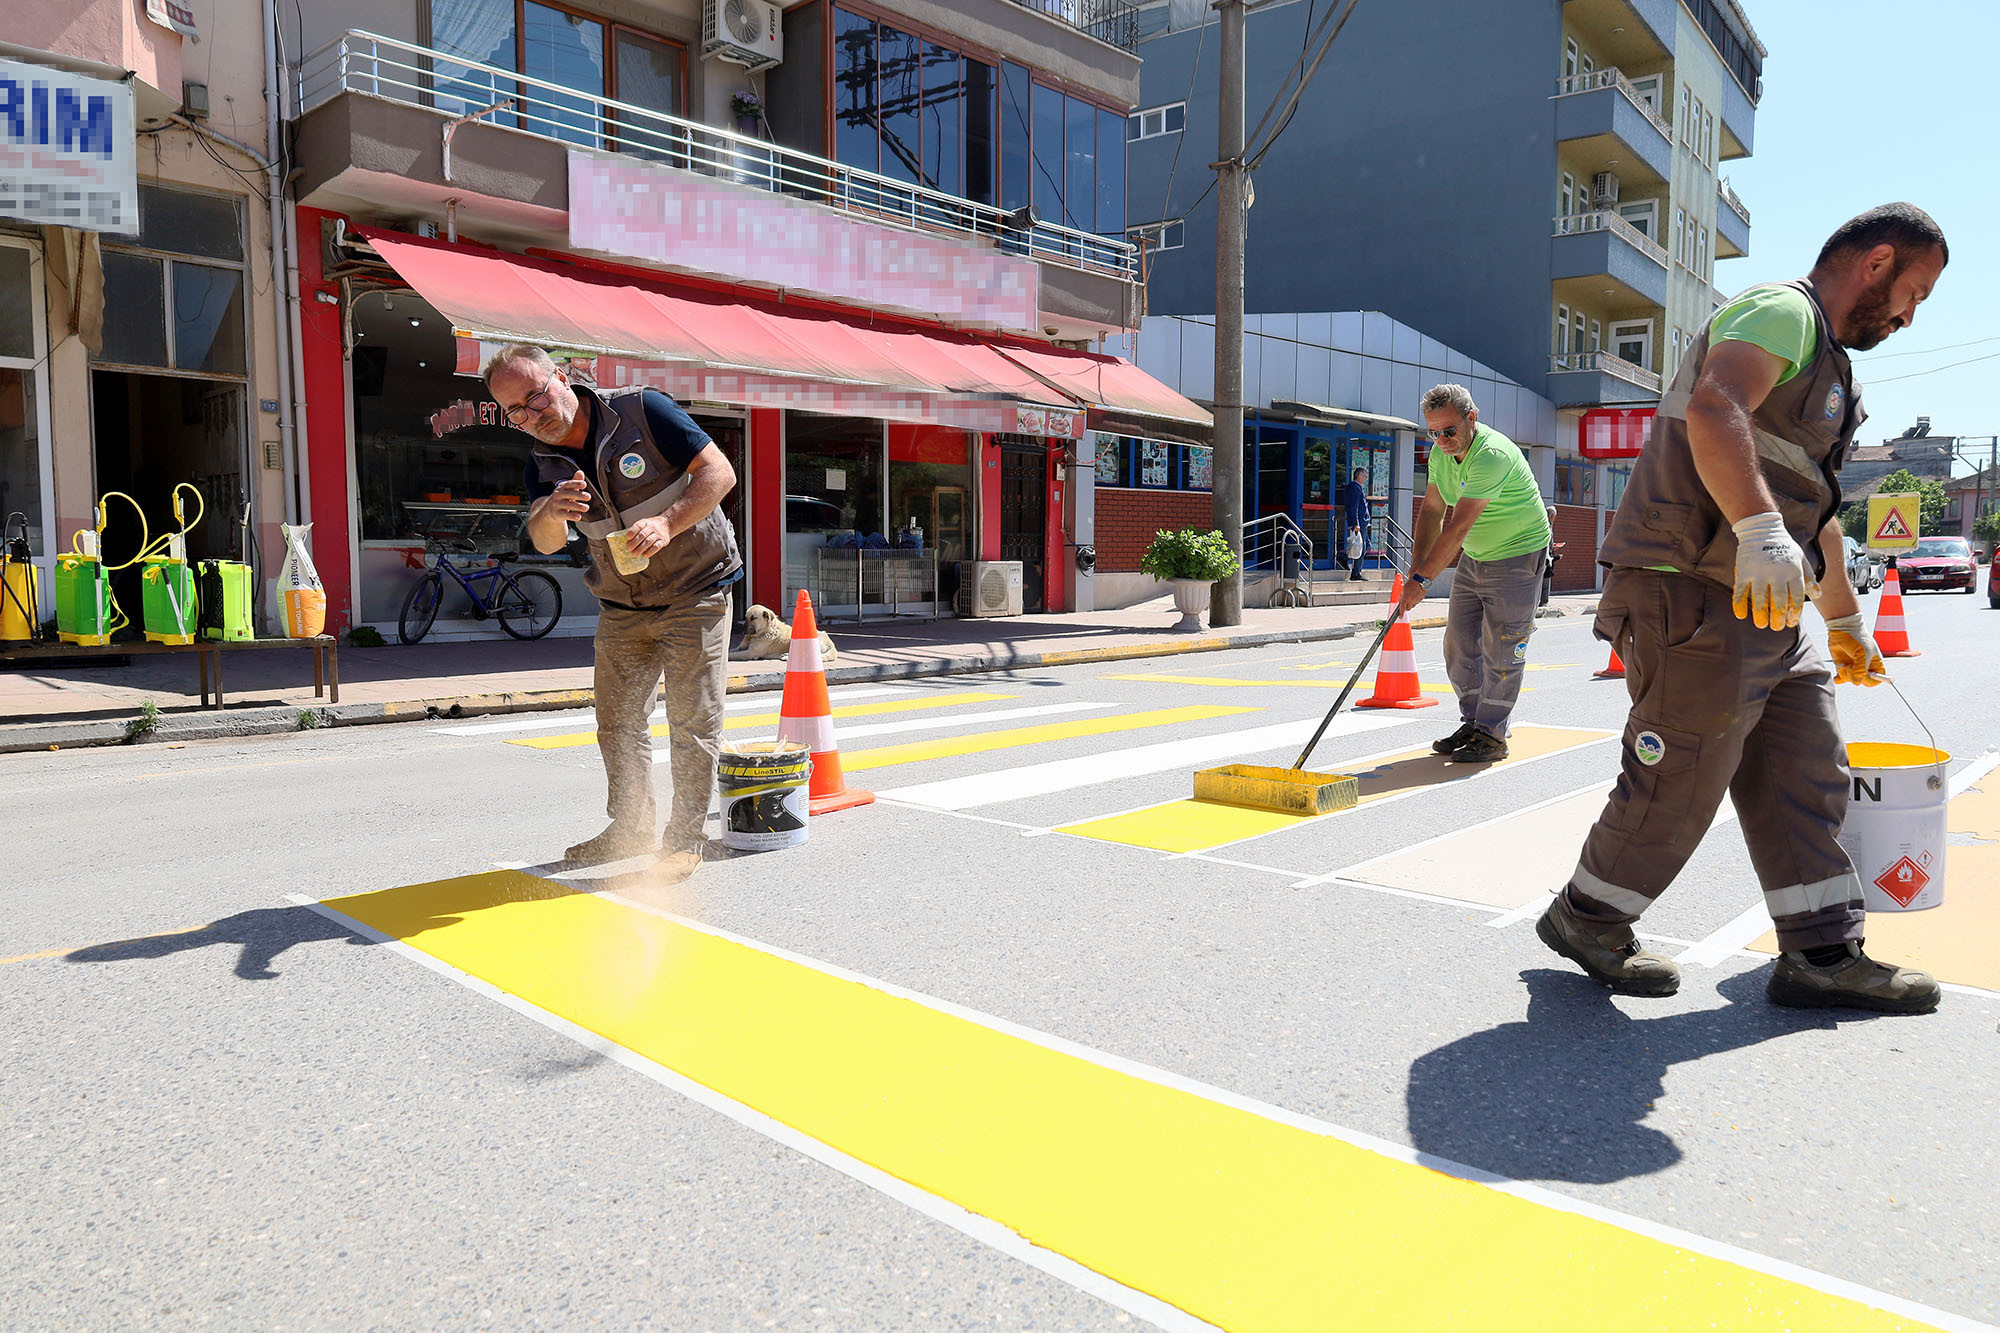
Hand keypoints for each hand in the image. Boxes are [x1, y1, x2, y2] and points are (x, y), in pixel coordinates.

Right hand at [547, 470, 591, 520]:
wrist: (549, 510)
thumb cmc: (562, 498)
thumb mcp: (568, 489)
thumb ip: (575, 481)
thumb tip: (580, 472)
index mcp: (562, 488)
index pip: (569, 484)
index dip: (576, 483)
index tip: (584, 484)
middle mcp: (558, 495)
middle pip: (568, 494)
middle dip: (579, 495)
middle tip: (588, 496)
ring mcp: (557, 504)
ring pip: (567, 505)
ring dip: (577, 506)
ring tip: (586, 507)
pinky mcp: (557, 514)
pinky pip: (564, 515)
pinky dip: (572, 516)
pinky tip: (578, 516)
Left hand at [622, 514, 674, 557]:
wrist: (667, 525)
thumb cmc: (651, 527)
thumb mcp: (644, 524)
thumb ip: (636, 530)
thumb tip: (624, 541)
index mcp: (645, 522)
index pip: (638, 526)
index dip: (632, 531)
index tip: (627, 537)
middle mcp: (652, 527)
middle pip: (642, 535)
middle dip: (634, 543)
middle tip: (628, 549)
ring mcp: (658, 534)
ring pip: (649, 541)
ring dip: (641, 548)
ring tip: (634, 554)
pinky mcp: (663, 541)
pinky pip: (656, 547)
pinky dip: (650, 552)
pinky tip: (644, 555)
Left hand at [1394, 577, 1426, 617]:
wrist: (1421, 580)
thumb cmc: (1412, 583)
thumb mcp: (1403, 589)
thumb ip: (1402, 596)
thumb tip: (1400, 600)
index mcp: (1406, 598)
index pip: (1402, 608)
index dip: (1401, 613)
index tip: (1400, 616)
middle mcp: (1411, 600)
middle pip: (1408, 608)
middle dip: (1406, 608)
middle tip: (1404, 604)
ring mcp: (1417, 600)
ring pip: (1413, 606)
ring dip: (1410, 604)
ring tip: (1410, 598)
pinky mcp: (1421, 598)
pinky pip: (1417, 602)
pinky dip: (1415, 601)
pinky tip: (1414, 596)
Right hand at [1730, 512, 1818, 628]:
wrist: (1762, 530)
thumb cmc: (1784, 546)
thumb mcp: (1801, 559)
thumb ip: (1809, 577)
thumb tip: (1818, 595)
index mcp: (1793, 571)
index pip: (1796, 596)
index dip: (1794, 612)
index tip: (1791, 623)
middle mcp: (1777, 573)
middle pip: (1779, 601)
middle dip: (1778, 617)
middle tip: (1776, 627)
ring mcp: (1759, 572)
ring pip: (1760, 599)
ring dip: (1761, 615)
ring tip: (1761, 625)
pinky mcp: (1743, 571)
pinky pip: (1740, 591)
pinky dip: (1739, 604)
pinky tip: (1741, 615)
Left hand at [1824, 612, 1886, 685]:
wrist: (1842, 629)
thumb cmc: (1857, 638)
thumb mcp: (1862, 653)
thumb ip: (1861, 669)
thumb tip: (1857, 682)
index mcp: (1875, 663)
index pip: (1878, 678)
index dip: (1873, 680)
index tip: (1866, 675)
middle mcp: (1865, 666)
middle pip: (1864, 681)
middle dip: (1856, 676)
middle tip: (1851, 667)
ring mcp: (1853, 667)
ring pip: (1851, 680)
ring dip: (1846, 674)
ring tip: (1843, 664)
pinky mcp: (1843, 666)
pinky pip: (1842, 678)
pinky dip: (1839, 679)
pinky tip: (1837, 677)